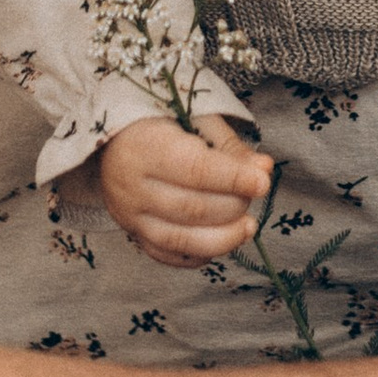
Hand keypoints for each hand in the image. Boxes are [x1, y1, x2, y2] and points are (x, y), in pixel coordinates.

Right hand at [99, 113, 276, 266]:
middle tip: (254, 195)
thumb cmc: (161, 123)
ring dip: (223, 238)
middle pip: (190, 208)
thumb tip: (264, 169)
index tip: (263, 182)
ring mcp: (129, 215)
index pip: (195, 169)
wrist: (114, 139)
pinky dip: (198, 255)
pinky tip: (220, 242)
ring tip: (249, 227)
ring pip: (179, 239)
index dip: (234, 178)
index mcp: (146, 146)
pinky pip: (167, 255)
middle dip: (233, 205)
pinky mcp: (133, 234)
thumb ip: (230, 146)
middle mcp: (132, 185)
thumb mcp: (195, 120)